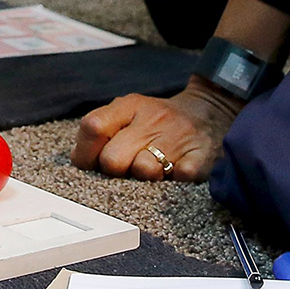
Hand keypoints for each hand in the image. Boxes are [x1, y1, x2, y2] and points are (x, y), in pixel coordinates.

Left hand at [70, 81, 240, 181]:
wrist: (211, 111)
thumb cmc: (158, 120)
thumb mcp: (129, 110)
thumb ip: (101, 129)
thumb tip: (79, 160)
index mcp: (131, 106)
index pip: (93, 127)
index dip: (86, 153)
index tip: (92, 164)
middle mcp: (153, 120)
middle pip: (112, 159)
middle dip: (115, 171)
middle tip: (126, 168)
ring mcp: (178, 139)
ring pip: (143, 171)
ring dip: (144, 177)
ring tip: (154, 168)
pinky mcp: (199, 159)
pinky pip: (175, 180)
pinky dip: (172, 182)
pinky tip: (174, 172)